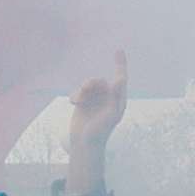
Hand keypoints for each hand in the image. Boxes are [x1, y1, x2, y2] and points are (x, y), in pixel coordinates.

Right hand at [66, 51, 127, 193]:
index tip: (118, 50)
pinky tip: (74, 103)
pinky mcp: (83, 103)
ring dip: (82, 90)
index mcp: (117, 100)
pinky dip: (75, 96)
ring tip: (78, 100)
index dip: (120, 64)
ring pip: (88, 85)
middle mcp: (107, 98)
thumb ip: (115, 95)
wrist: (85, 144)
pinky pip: (79, 92)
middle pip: (99, 81)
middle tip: (85, 88)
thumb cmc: (100, 132)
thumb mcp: (111, 114)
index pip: (120, 78)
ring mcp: (95, 100)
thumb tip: (120, 79)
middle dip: (92, 83)